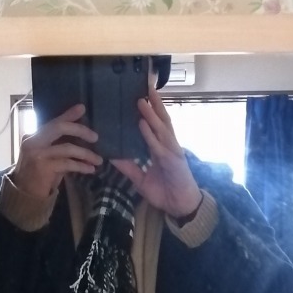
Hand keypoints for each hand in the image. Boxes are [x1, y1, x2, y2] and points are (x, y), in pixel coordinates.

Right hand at [10, 104, 102, 199]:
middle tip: (95, 137)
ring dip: (86, 154)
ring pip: (67, 148)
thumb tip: (80, 140)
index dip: (68, 115)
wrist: (24, 196)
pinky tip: (90, 169)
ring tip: (98, 160)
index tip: (82, 108)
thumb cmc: (37, 177)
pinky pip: (68, 163)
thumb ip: (58, 147)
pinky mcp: (44, 167)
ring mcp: (38, 154)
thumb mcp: (46, 157)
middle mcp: (33, 141)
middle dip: (80, 130)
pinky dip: (81, 166)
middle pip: (60, 128)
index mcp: (33, 136)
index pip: (54, 122)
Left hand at [112, 87, 201, 219]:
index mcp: (161, 148)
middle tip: (144, 85)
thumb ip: (128, 167)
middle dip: (154, 104)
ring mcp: (172, 152)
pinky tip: (143, 124)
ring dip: (151, 113)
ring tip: (141, 100)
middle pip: (162, 120)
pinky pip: (159, 145)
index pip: (156, 125)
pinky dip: (151, 134)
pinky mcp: (172, 161)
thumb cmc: (164, 192)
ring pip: (161, 128)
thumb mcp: (140, 180)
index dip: (150, 111)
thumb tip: (112, 157)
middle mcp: (168, 146)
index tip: (141, 96)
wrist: (180, 207)